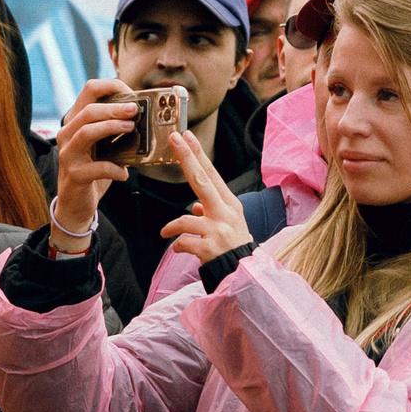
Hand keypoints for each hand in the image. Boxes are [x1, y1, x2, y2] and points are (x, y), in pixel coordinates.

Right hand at [53, 78, 138, 241]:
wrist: (75, 203)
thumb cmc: (93, 169)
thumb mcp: (103, 145)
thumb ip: (115, 129)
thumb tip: (145, 116)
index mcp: (76, 121)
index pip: (89, 90)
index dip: (112, 86)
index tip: (133, 94)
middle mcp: (67, 134)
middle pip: (89, 110)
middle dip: (115, 108)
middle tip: (136, 110)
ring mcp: (68, 154)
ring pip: (87, 132)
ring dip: (112, 127)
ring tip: (132, 128)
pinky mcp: (75, 175)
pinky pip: (98, 167)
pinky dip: (115, 169)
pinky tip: (125, 173)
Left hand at [158, 130, 253, 263]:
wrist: (244, 275)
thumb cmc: (234, 248)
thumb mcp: (228, 226)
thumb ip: (210, 213)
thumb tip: (194, 207)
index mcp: (230, 204)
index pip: (211, 174)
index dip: (197, 155)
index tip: (187, 136)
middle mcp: (226, 213)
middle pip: (202, 180)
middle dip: (187, 157)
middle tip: (174, 138)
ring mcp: (218, 230)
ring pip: (185, 218)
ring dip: (172, 226)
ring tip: (166, 233)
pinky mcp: (208, 248)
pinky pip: (182, 241)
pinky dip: (177, 245)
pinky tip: (179, 248)